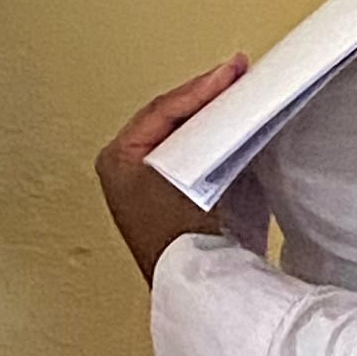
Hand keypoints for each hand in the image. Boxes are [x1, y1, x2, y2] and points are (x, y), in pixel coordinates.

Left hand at [95, 61, 244, 284]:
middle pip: (172, 119)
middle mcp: (123, 168)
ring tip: (239, 93)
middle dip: (207, 97)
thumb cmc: (183, 233)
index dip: (200, 87)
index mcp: (117, 157)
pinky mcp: (168, 199)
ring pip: (183, 135)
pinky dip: (214, 139)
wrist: (196, 284)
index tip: (230, 72)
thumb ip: (207, 127)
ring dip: (212, 115)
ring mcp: (144, 185)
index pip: (163, 109)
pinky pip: (193, 155)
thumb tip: (230, 94)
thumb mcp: (190, 167)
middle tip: (238, 74)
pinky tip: (236, 127)